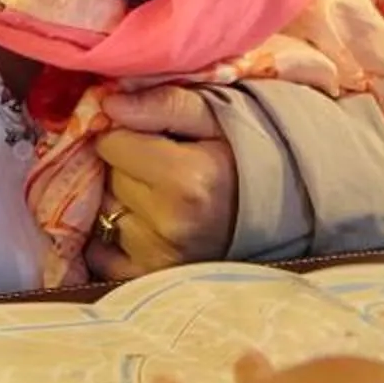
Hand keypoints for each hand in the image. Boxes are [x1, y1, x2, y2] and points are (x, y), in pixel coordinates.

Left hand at [88, 86, 236, 278]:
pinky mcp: (151, 279)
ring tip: (159, 196)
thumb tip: (109, 104)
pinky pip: (101, 254)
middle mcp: (170, 223)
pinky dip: (111, 238)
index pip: (111, 143)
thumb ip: (163, 104)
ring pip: (104, 212)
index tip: (151, 137)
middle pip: (108, 178)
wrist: (282, 211)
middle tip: (161, 167)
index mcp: (187, 179)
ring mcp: (159, 257)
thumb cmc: (246, 155)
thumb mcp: (216, 116)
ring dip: (121, 201)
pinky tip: (144, 225)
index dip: (126, 134)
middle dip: (124, 167)